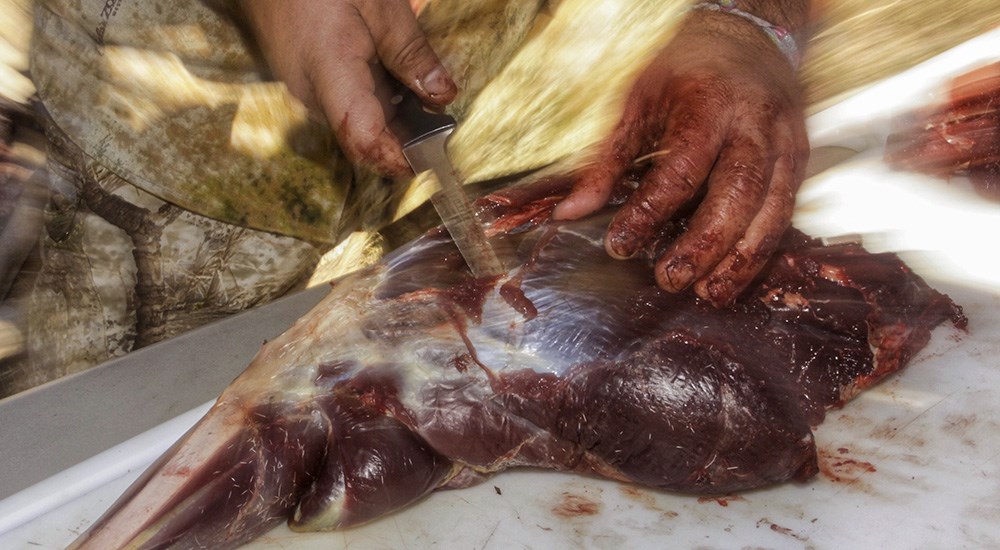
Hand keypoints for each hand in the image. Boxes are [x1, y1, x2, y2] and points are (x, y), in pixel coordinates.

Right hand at [238, 0, 457, 175]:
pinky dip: (380, 99)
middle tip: (444, 125)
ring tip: (425, 97)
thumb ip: (410, 52)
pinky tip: (399, 79)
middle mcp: (314, 94)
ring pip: (360, 120)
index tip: (433, 159)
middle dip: (407, 138)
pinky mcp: (312, 81)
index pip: (364, 141)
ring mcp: (310, 90)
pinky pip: (350, 103)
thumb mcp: (378, 5)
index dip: (399, 159)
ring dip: (396, 117)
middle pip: (366, 136)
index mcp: (330, 75)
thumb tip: (442, 96)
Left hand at [552, 9, 808, 305]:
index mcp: (709, 103)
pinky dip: (761, 248)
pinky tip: (735, 275)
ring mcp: (785, 141)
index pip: (681, 168)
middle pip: (737, 193)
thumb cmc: (685, 69)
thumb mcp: (637, 104)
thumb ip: (607, 161)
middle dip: (704, 244)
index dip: (649, 211)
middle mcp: (754, 123)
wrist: (749, 35)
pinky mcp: (800, 158)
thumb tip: (569, 213)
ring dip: (740, 259)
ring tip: (709, 293)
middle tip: (670, 279)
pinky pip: (786, 211)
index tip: (619, 244)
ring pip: (771, 210)